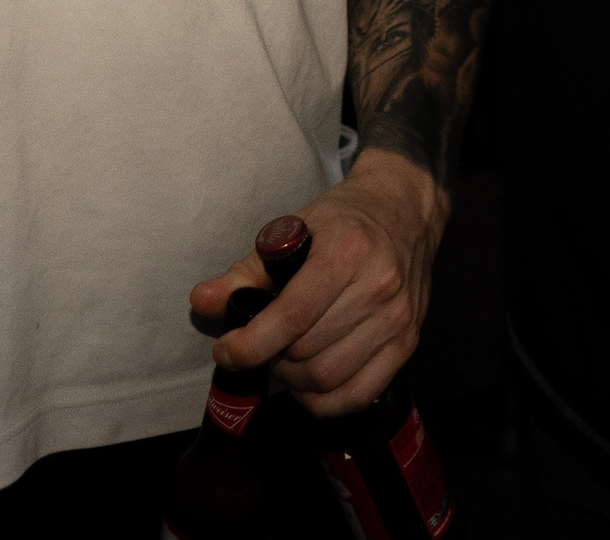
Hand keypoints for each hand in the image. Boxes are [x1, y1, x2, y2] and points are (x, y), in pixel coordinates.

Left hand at [191, 154, 442, 417]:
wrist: (404, 210)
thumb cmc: (344, 219)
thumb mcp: (292, 230)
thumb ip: (245, 271)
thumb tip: (200, 301)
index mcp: (346, 251)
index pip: (293, 315)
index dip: (251, 343)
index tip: (226, 350)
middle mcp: (377, 287)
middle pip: (308, 353)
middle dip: (270, 358)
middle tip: (260, 345)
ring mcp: (397, 319)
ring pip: (329, 379)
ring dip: (293, 380)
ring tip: (284, 358)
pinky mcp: (408, 343)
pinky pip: (357, 395)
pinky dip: (323, 400)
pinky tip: (308, 381)